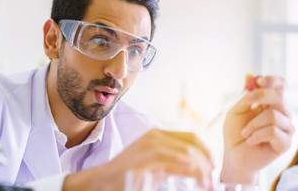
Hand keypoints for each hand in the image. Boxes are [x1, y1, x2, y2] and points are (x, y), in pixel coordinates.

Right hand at [63, 129, 214, 190]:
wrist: (104, 180)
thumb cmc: (131, 174)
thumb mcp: (157, 165)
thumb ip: (175, 162)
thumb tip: (198, 167)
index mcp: (158, 134)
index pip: (191, 137)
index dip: (207, 151)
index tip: (214, 167)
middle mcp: (155, 135)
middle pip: (192, 144)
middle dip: (207, 162)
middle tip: (212, 181)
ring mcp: (150, 144)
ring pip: (186, 152)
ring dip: (201, 169)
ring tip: (206, 184)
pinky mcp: (145, 157)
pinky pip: (174, 160)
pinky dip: (188, 168)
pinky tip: (195, 177)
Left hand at [221, 74, 293, 182]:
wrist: (234, 155)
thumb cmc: (235, 132)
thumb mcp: (237, 110)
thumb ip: (245, 96)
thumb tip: (250, 75)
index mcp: (271, 103)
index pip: (280, 86)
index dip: (272, 81)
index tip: (259, 81)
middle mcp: (282, 114)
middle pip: (279, 97)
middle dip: (260, 96)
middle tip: (246, 101)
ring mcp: (286, 128)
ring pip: (273, 115)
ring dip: (253, 123)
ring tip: (244, 132)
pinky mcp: (285, 143)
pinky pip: (273, 131)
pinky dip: (257, 135)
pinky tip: (250, 140)